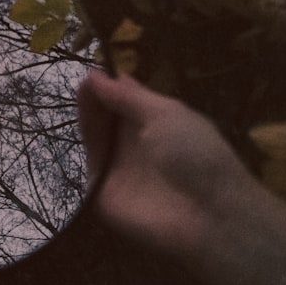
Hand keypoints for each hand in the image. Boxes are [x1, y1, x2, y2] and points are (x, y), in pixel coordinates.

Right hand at [78, 70, 285, 284]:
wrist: (206, 214)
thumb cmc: (196, 154)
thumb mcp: (165, 114)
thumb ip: (127, 97)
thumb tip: (95, 76)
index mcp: (157, 123)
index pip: (126, 100)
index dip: (111, 85)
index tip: (93, 70)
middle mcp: (135, 144)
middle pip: (107, 118)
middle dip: (96, 99)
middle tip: (83, 82)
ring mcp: (117, 168)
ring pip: (95, 138)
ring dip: (88, 117)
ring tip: (80, 93)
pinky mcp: (102, 192)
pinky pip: (88, 166)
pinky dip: (83, 146)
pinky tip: (80, 126)